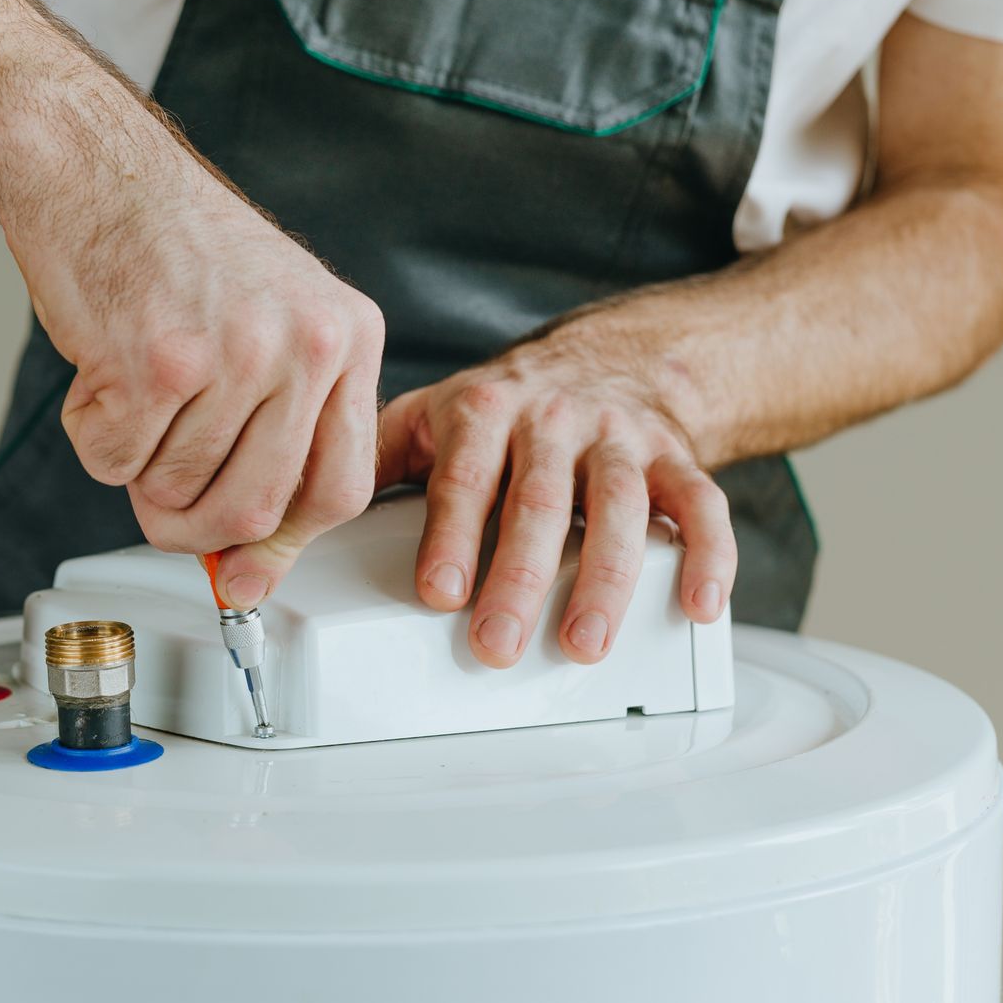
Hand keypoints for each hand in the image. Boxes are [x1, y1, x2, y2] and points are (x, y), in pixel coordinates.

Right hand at [14, 170, 384, 608]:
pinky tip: (101, 372)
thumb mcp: (270, 326)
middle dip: (197, 528)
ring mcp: (235, 353)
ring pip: (178, 490)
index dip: (285, 541)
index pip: (340, 486)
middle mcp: (306, 344)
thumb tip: (252, 566)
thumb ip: (278, 436)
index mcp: (348, 336)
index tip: (247, 567)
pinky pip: (118, 463)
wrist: (93, 169)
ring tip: (130, 396)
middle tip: (162, 503)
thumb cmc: (174, 244)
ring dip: (136, 469)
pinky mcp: (156, 361)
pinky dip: (94, 439)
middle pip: (259, 508)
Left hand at [375, 315, 733, 667]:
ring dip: (606, 582)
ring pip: (620, 507)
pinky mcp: (676, 458)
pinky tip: (698, 607)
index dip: (452, 533)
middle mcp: (554, 419)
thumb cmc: (504, 408)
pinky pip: (702, 504)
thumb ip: (370, 462)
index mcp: (484, 408)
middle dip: (519, 578)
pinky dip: (708, 556)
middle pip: (539, 502)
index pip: (464, 474)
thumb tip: (294, 517)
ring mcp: (619, 439)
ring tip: (583, 644)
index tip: (440, 591)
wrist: (609, 359)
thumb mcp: (429, 417)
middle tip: (496, 643)